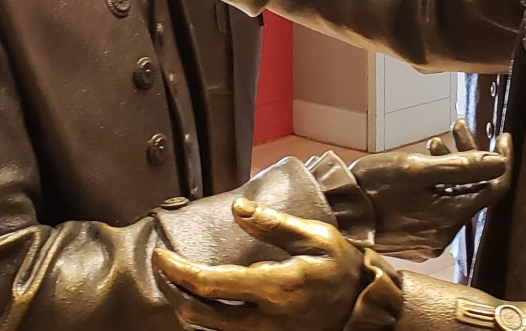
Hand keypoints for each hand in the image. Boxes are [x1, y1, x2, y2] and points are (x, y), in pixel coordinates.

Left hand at [152, 198, 365, 330]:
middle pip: (201, 314)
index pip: (212, 284)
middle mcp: (265, 319)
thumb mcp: (315, 236)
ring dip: (187, 306)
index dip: (179, 271)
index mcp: (275, 287)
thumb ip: (274, 223)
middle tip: (161, 268)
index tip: (161, 254)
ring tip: (174, 282)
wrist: (363, 305)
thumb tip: (238, 207)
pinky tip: (200, 301)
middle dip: (173, 291)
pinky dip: (207, 318)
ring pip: (210, 330)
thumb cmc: (340, 266)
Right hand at [350, 118, 512, 260]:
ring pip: (455, 196)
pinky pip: (439, 206)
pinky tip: (425, 162)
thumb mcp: (416, 168)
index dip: (502, 160)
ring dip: (451, 166)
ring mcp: (430, 238)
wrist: (337, 211)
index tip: (503, 136)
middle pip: (473, 190)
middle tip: (459, 127)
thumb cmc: (372, 186)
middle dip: (470, 155)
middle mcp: (445, 234)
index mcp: (450, 218)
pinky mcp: (416, 237)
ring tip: (434, 141)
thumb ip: (462, 166)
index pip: (494, 188)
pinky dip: (438, 183)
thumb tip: (500, 161)